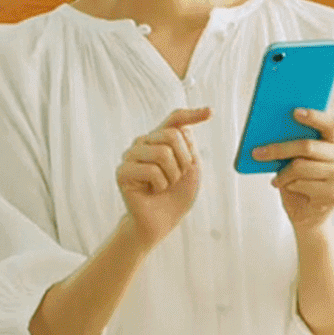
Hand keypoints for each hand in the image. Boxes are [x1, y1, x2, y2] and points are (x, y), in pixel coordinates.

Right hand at [117, 106, 211, 244]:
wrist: (162, 222)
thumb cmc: (176, 195)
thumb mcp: (191, 168)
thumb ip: (188, 145)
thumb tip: (184, 128)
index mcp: (160, 139)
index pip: (175, 119)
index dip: (192, 114)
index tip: (210, 112)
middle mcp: (144, 142)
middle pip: (172, 135)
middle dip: (184, 161)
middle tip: (176, 177)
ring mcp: (131, 156)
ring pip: (162, 153)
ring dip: (172, 175)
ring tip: (164, 185)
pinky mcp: (123, 172)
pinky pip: (151, 171)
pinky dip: (160, 185)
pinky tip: (153, 191)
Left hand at [253, 108, 333, 231]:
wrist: (309, 216)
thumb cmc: (302, 181)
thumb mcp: (299, 159)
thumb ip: (295, 143)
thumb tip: (273, 130)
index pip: (330, 123)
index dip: (314, 116)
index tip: (294, 112)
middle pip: (307, 146)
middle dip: (279, 148)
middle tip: (257, 152)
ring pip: (300, 166)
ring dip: (282, 173)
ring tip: (275, 178)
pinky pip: (302, 184)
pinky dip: (289, 185)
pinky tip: (286, 187)